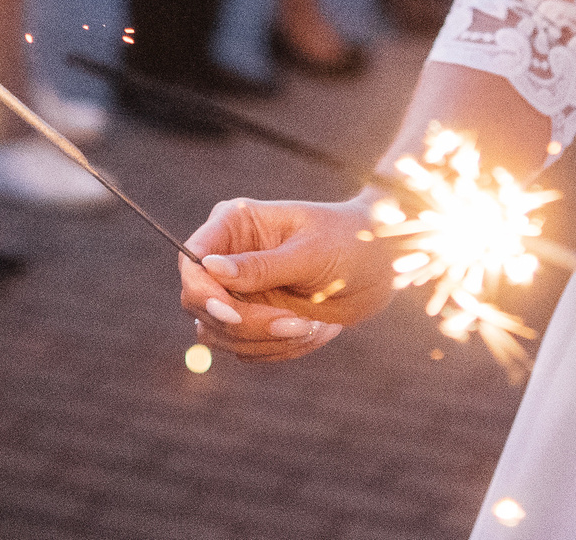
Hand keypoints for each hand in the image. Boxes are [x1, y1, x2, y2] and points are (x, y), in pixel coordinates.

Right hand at [176, 192, 398, 362]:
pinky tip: (316, 330)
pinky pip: (248, 351)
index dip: (202, 291)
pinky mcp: (256, 321)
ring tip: (313, 327)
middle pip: (201, 305)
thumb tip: (209, 267)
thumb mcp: (309, 251)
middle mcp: (229, 260)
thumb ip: (260, 265)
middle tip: (294, 322)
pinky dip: (281, 349)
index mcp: (235, 225)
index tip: (230, 313)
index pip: (192, 260)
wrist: (383, 266)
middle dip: (245, 323)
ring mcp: (240, 293)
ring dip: (268, 340)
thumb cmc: (350, 242)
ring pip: (220, 335)